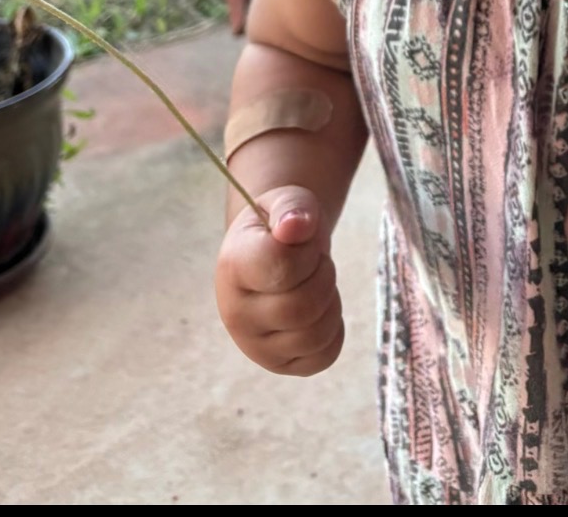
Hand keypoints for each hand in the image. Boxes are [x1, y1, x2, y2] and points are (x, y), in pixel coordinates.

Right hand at [214, 185, 344, 376]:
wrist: (271, 255)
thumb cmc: (279, 228)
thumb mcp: (285, 202)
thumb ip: (292, 208)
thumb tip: (296, 226)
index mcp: (234, 266)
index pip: (283, 267)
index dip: (308, 250)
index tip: (301, 240)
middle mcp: (235, 314)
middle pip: (303, 307)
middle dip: (324, 276)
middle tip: (314, 262)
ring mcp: (254, 345)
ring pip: (315, 336)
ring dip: (330, 302)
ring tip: (314, 283)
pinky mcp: (278, 364)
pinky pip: (323, 357)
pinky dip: (333, 331)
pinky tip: (318, 310)